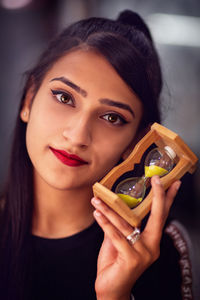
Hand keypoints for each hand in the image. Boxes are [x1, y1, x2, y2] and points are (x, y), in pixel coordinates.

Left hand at [91, 176, 180, 299]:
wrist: (111, 289)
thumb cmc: (115, 262)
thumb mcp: (118, 240)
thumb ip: (119, 225)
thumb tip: (112, 206)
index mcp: (151, 240)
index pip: (161, 216)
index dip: (166, 198)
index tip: (171, 182)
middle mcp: (152, 246)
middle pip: (157, 216)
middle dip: (157, 195)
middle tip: (156, 179)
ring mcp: (143, 253)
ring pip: (127, 224)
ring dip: (110, 210)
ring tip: (97, 199)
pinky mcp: (131, 259)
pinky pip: (116, 236)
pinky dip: (105, 223)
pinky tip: (97, 213)